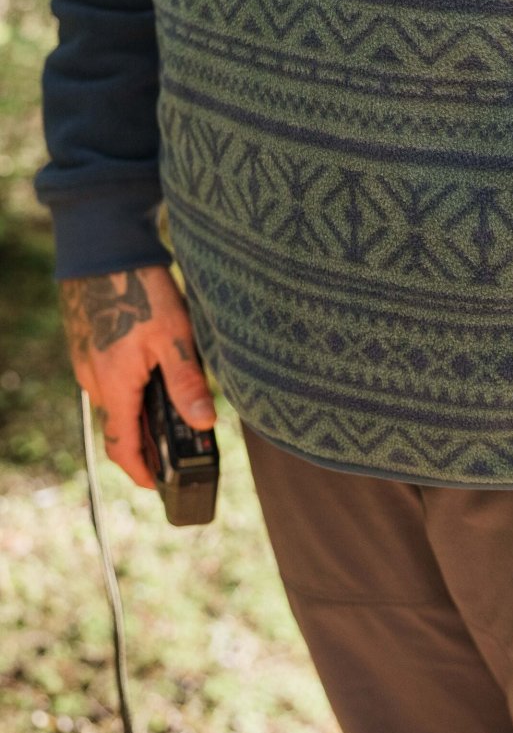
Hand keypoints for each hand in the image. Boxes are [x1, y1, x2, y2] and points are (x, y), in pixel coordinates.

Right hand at [60, 265, 216, 488]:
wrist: (102, 248)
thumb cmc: (138, 288)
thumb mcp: (174, 335)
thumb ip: (187, 381)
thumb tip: (203, 423)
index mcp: (114, 386)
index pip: (123, 446)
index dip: (141, 471)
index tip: (158, 484)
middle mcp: (93, 380)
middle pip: (121, 425)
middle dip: (148, 438)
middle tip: (180, 440)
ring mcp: (88, 362)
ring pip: (116, 399)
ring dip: (141, 407)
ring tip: (175, 400)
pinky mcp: (89, 345)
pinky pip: (110, 377)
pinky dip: (131, 384)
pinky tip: (155, 367)